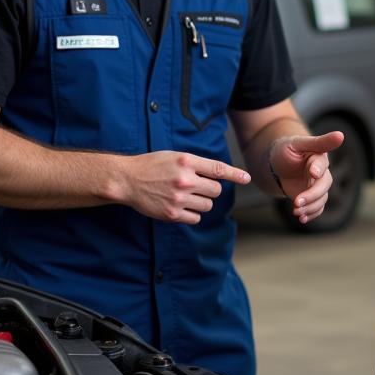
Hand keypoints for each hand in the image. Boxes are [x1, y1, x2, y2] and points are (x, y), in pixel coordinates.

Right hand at [123, 151, 250, 224]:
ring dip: (201, 202)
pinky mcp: (172, 213)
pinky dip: (192, 214)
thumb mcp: (174, 156)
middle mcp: (184, 179)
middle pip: (215, 190)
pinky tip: (180, 206)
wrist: (127, 179)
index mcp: (186, 161)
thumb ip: (195, 164)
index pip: (217, 169)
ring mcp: (178, 198)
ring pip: (207, 205)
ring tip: (186, 196)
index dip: (235, 174)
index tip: (247, 179)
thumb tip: (218, 174)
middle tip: (196, 187)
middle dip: (210, 189)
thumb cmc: (151, 165)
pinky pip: (195, 218)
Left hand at [269, 131, 344, 224]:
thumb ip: (318, 142)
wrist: (276, 165)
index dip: (318, 168)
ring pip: (321, 200)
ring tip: (295, 211)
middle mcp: (322, 173)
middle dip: (311, 195)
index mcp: (318, 157)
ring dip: (310, 207)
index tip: (312, 173)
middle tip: (296, 202)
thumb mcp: (297, 143)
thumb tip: (341, 135)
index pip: (322, 163)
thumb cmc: (286, 150)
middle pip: (323, 186)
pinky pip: (317, 208)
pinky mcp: (312, 197)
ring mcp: (317, 186)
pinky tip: (301, 218)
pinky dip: (311, 214)